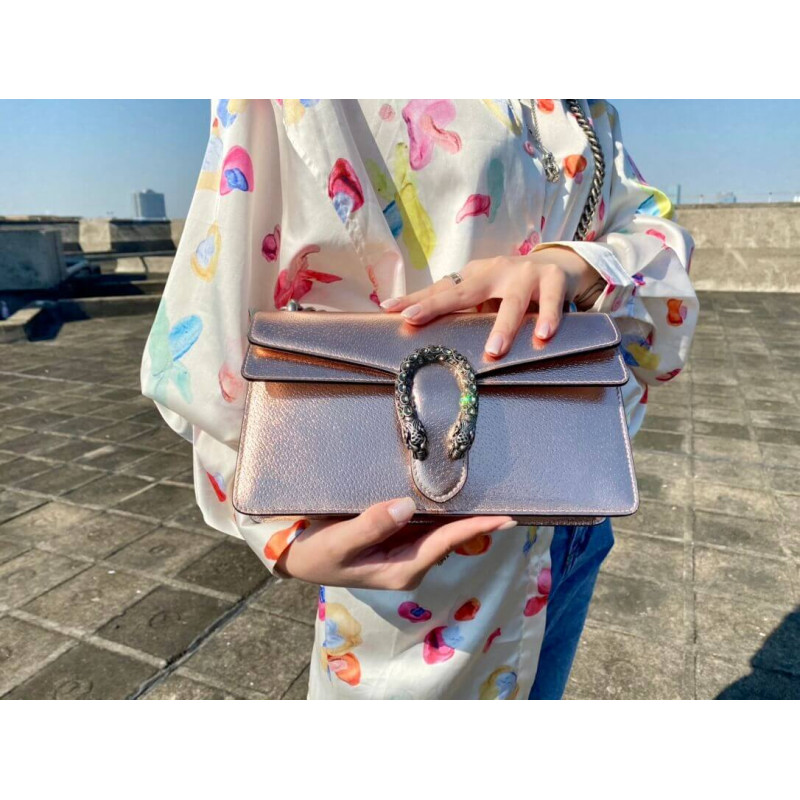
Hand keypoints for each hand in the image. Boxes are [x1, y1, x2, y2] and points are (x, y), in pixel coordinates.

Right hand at [276, 497, 515, 589]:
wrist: (297, 557)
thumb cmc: (316, 553)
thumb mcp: (339, 542)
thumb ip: (371, 525)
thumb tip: (407, 506)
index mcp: (401, 570)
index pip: (445, 544)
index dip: (476, 528)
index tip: (505, 518)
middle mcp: (409, 565)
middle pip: (451, 539)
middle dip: (479, 522)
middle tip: (510, 504)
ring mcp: (404, 555)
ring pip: (441, 533)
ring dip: (463, 517)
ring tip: (491, 497)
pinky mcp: (397, 541)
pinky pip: (427, 527)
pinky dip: (444, 513)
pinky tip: (455, 498)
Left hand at [380, 247, 605, 357]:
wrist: (561, 265)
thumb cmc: (513, 288)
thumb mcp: (485, 296)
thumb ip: (461, 311)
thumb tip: (423, 333)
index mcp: (475, 275)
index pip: (441, 290)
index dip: (416, 300)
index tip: (389, 310)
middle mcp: (495, 271)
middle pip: (463, 290)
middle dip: (437, 304)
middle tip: (414, 318)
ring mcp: (525, 274)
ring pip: (512, 302)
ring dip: (503, 326)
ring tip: (494, 351)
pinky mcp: (553, 280)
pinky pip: (551, 301)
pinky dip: (547, 317)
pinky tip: (542, 334)